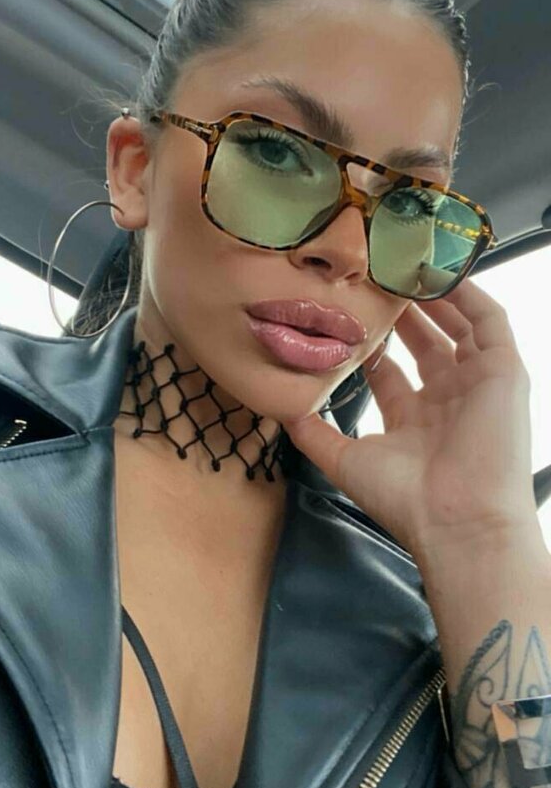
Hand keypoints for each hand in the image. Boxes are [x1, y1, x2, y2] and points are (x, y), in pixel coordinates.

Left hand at [282, 278, 537, 563]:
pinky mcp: (504, 372)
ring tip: (404, 267)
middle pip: (425, 343)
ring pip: (458, 326)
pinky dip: (470, 294)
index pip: (389, 372)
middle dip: (400, 312)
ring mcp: (477, 384)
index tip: (345, 314)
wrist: (457, 520)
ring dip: (434, 297)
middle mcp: (448, 400)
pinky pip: (491, 321)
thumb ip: (314, 433)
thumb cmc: (406, 499)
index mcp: (414, 422)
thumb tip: (282, 409)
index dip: (369, 343)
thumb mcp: (346, 461)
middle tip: (373, 281)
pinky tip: (442, 272)